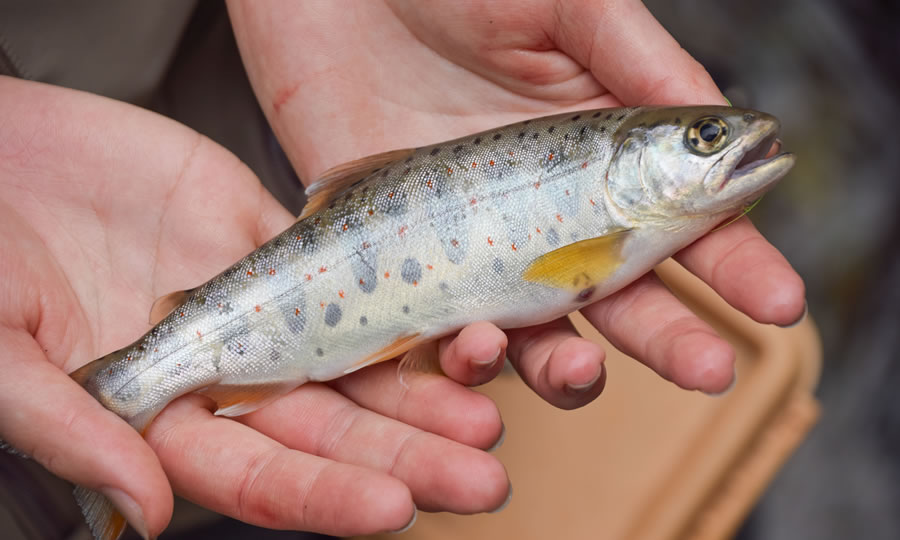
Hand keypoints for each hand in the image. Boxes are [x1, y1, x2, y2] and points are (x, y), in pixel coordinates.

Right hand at [0, 77, 506, 537]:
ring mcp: (258, 306)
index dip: (325, 495)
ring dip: (424, 388)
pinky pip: (351, 270)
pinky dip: (404, 294)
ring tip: (491, 409)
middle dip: (406, 457)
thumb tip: (151, 515)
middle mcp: (225, 373)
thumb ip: (73, 428)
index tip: (395, 509)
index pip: (258, 475)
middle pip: (331, 428)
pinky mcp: (274, 241)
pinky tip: (461, 316)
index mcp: (162, 420)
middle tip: (482, 478)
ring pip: (356, 356)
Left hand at [229, 0, 805, 403]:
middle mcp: (545, 212)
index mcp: (598, 154)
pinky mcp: (405, 265)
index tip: (775, 302)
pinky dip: (461, 356)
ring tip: (581, 366)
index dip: (732, 262)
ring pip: (535, 333)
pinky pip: (439, 332)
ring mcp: (475, 246)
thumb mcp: (562, 6)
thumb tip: (736, 124)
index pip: (678, 220)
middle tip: (711, 366)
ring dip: (567, 365)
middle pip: (619, 294)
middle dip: (669, 336)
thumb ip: (638, 61)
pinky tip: (477, 347)